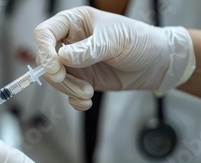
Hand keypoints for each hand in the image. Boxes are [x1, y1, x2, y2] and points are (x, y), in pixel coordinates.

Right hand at [34, 6, 194, 109]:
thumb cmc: (139, 41)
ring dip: (69, 90)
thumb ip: (88, 50)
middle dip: (59, 77)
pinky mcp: (80, 78)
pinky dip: (74, 100)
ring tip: (88, 93)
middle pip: (46, 59)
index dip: (44, 51)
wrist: (155, 63)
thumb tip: (62, 57)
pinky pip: (66, 92)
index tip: (55, 69)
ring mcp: (74, 61)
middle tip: (78, 86)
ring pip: (55, 79)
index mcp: (74, 22)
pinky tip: (87, 101)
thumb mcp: (115, 41)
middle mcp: (70, 41)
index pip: (44, 33)